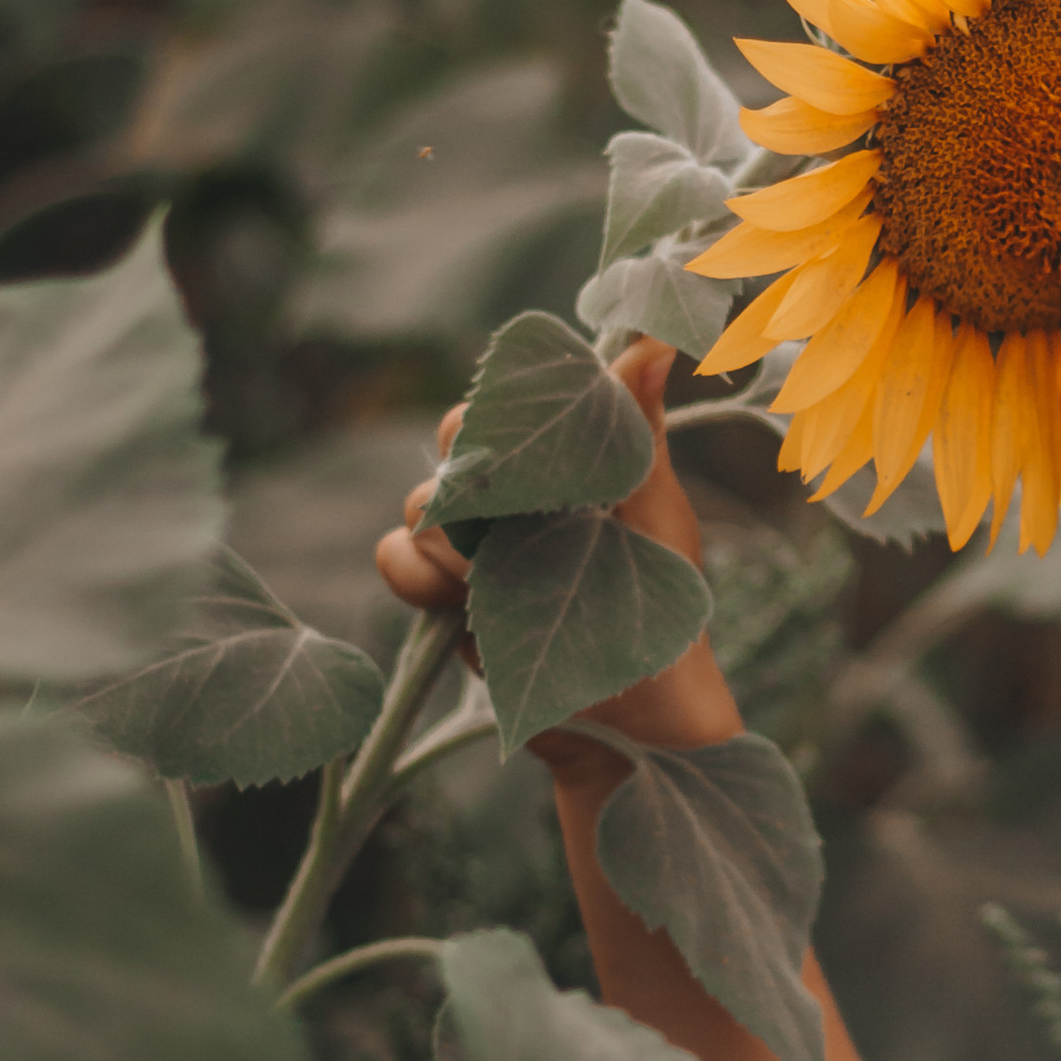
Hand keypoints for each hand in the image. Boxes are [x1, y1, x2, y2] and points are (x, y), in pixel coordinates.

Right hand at [371, 338, 743, 782]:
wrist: (635, 719)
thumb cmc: (664, 609)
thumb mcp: (656, 514)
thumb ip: (637, 430)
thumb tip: (656, 341)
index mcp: (568, 457)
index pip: (510, 397)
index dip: (505, 410)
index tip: (528, 447)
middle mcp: (515, 490)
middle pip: (454, 441)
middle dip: (476, 478)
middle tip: (519, 521)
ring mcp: (475, 542)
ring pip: (423, 504)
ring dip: (462, 546)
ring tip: (516, 582)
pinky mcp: (442, 594)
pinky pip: (395, 557)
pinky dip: (417, 577)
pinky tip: (458, 602)